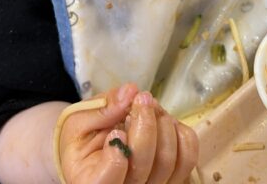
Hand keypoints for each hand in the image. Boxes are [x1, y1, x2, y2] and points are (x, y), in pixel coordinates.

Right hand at [59, 84, 198, 183]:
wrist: (93, 151)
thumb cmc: (82, 139)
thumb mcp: (79, 121)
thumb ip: (101, 109)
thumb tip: (130, 92)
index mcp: (90, 182)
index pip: (108, 178)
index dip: (117, 153)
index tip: (116, 131)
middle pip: (145, 163)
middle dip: (146, 123)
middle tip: (141, 99)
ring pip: (169, 160)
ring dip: (164, 124)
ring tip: (150, 108)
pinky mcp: (172, 178)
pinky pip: (187, 157)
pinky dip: (181, 133)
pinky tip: (164, 121)